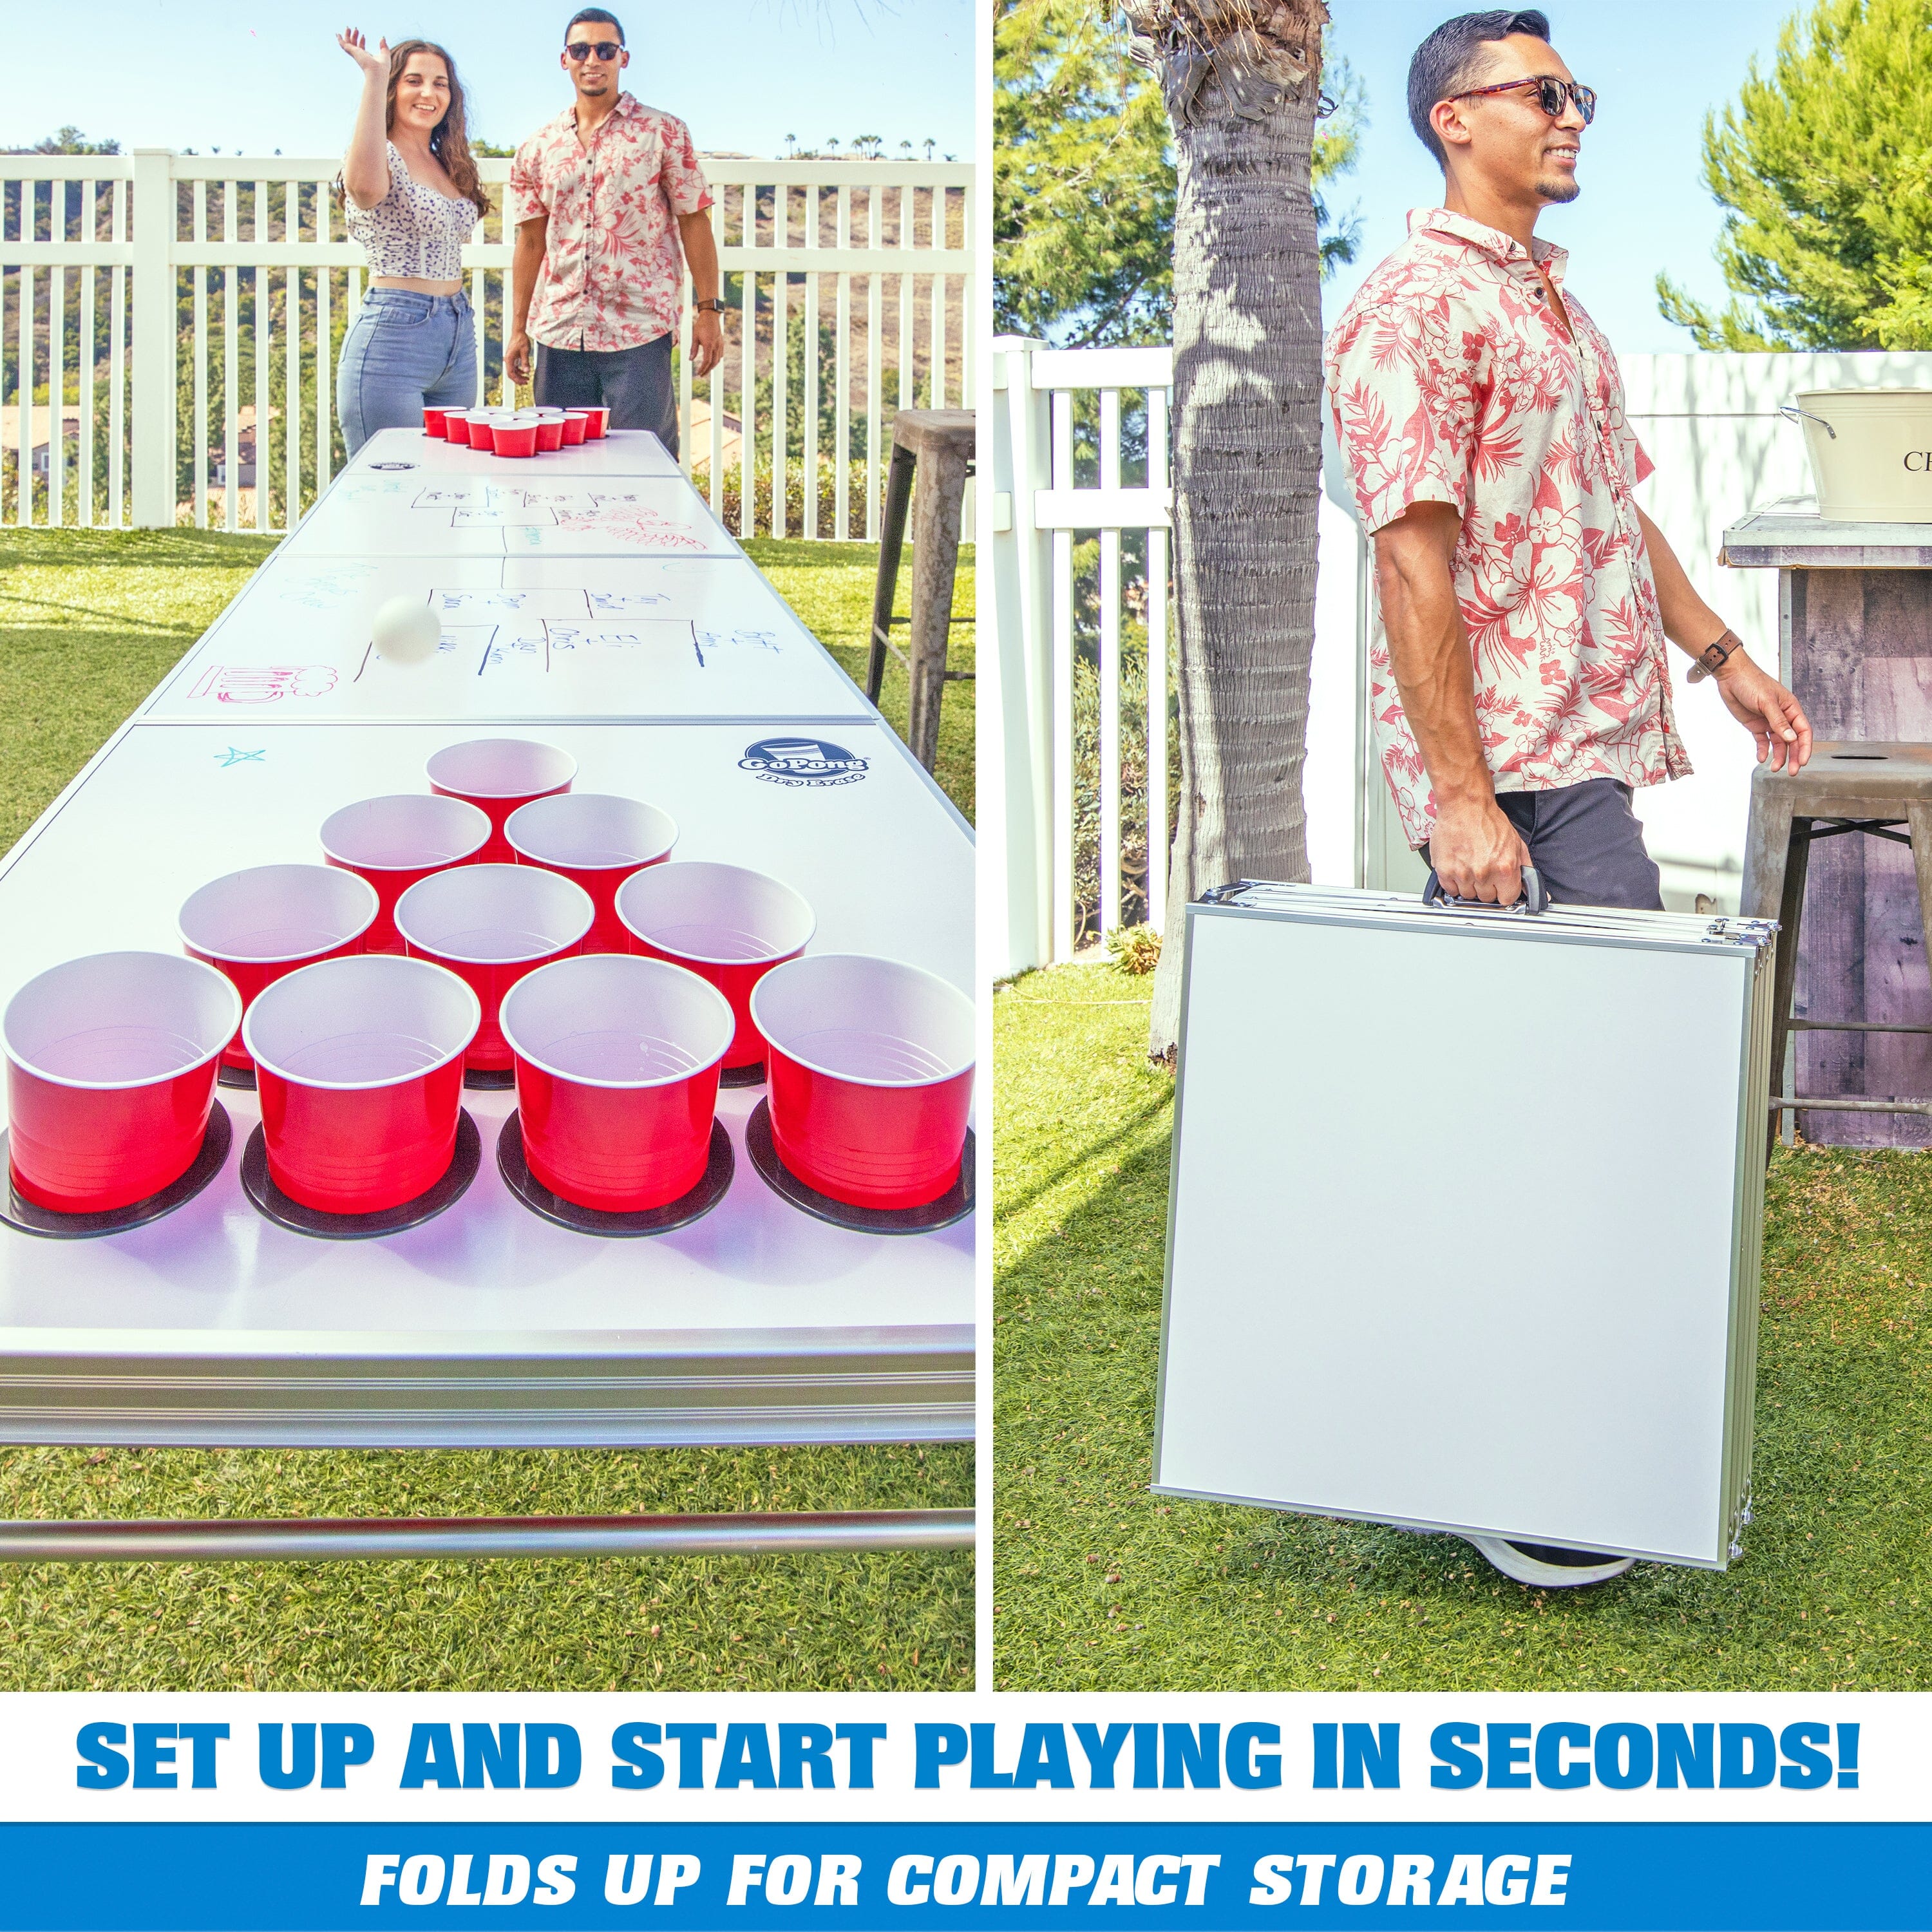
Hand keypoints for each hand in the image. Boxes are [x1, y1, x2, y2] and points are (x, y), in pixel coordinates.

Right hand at [338, 28, 389, 78]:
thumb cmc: (382, 68)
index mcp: (366, 57)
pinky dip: (340, 40)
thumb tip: (382, 38)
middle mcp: (359, 56)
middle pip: (354, 45)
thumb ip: (384, 46)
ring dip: (347, 35)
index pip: (361, 48)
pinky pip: (344, 45)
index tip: (363, 36)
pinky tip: (337, 34)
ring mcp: (355, 54)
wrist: (377, 72)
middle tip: (356, 29)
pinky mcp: (353, 51)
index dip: (361, 41)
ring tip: (348, 28)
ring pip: (348, 43)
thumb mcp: (385, 54)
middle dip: (354, 36)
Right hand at [506, 330, 531, 386]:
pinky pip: (514, 367)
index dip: (517, 379)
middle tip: (526, 381)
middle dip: (518, 379)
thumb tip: (526, 371)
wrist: (518, 333)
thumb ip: (525, 362)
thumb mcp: (525, 352)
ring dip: (519, 375)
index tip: (524, 382)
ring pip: (513, 371)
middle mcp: (508, 360)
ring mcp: (509, 359)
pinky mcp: (512, 358)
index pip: (511, 373)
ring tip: (527, 378)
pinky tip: (524, 372)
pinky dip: (519, 371)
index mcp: (509, 359)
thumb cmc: (521, 340)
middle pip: (511, 374)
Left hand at [689, 309, 724, 378]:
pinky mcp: (721, 343)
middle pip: (713, 363)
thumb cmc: (701, 325)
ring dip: (712, 366)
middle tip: (702, 374)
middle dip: (707, 370)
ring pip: (718, 360)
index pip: (706, 361)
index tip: (698, 373)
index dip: (703, 368)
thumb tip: (690, 359)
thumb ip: (693, 349)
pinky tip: (712, 361)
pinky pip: (720, 355)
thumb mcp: (695, 336)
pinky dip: (716, 360)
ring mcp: (720, 345)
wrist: (711, 316)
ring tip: (706, 369)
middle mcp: (716, 346)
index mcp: (708, 345)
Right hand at [1427, 795, 1531, 904]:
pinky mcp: (1445, 870)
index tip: (1500, 887)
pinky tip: (1459, 869)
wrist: (1465, 806)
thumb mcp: (1517, 845)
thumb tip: (1533, 890)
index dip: (1504, 892)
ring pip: (1468, 895)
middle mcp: (1484, 873)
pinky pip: (1450, 890)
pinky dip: (1454, 883)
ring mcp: (1463, 873)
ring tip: (1470, 867)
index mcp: (1505, 868)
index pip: (1507, 899)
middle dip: (1486, 887)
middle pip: (1486, 898)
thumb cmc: (1489, 821)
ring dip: (1469, 885)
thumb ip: (1525, 870)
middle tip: (1484, 870)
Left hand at [1714, 649, 1811, 770]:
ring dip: (1778, 756)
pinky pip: (1762, 741)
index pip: (1803, 731)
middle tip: (1793, 772)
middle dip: (1793, 756)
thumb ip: (1778, 721)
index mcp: (1791, 708)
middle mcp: (1782, 716)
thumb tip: (1791, 738)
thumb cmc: (1752, 682)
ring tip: (1774, 768)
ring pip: (1778, 743)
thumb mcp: (1767, 702)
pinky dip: (1763, 750)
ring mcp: (1769, 721)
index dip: (1805, 747)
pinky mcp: (1755, 725)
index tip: (1804, 761)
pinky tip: (1761, 759)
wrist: (1731, 676)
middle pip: (1792, 740)